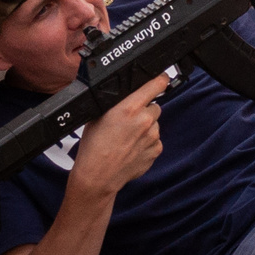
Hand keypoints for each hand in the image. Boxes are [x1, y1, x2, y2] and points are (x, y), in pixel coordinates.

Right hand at [71, 73, 166, 198]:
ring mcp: (153, 137)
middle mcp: (145, 120)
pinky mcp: (156, 151)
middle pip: (155, 106)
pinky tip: (132, 148)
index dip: (159, 80)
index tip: (160, 79)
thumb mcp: (98, 114)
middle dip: (144, 110)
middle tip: (128, 121)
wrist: (97, 176)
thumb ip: (118, 102)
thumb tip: (129, 94)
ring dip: (145, 127)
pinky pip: (155, 140)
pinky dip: (147, 142)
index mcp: (130, 107)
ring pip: (155, 124)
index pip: (156, 84)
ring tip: (127, 138)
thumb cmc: (93, 147)